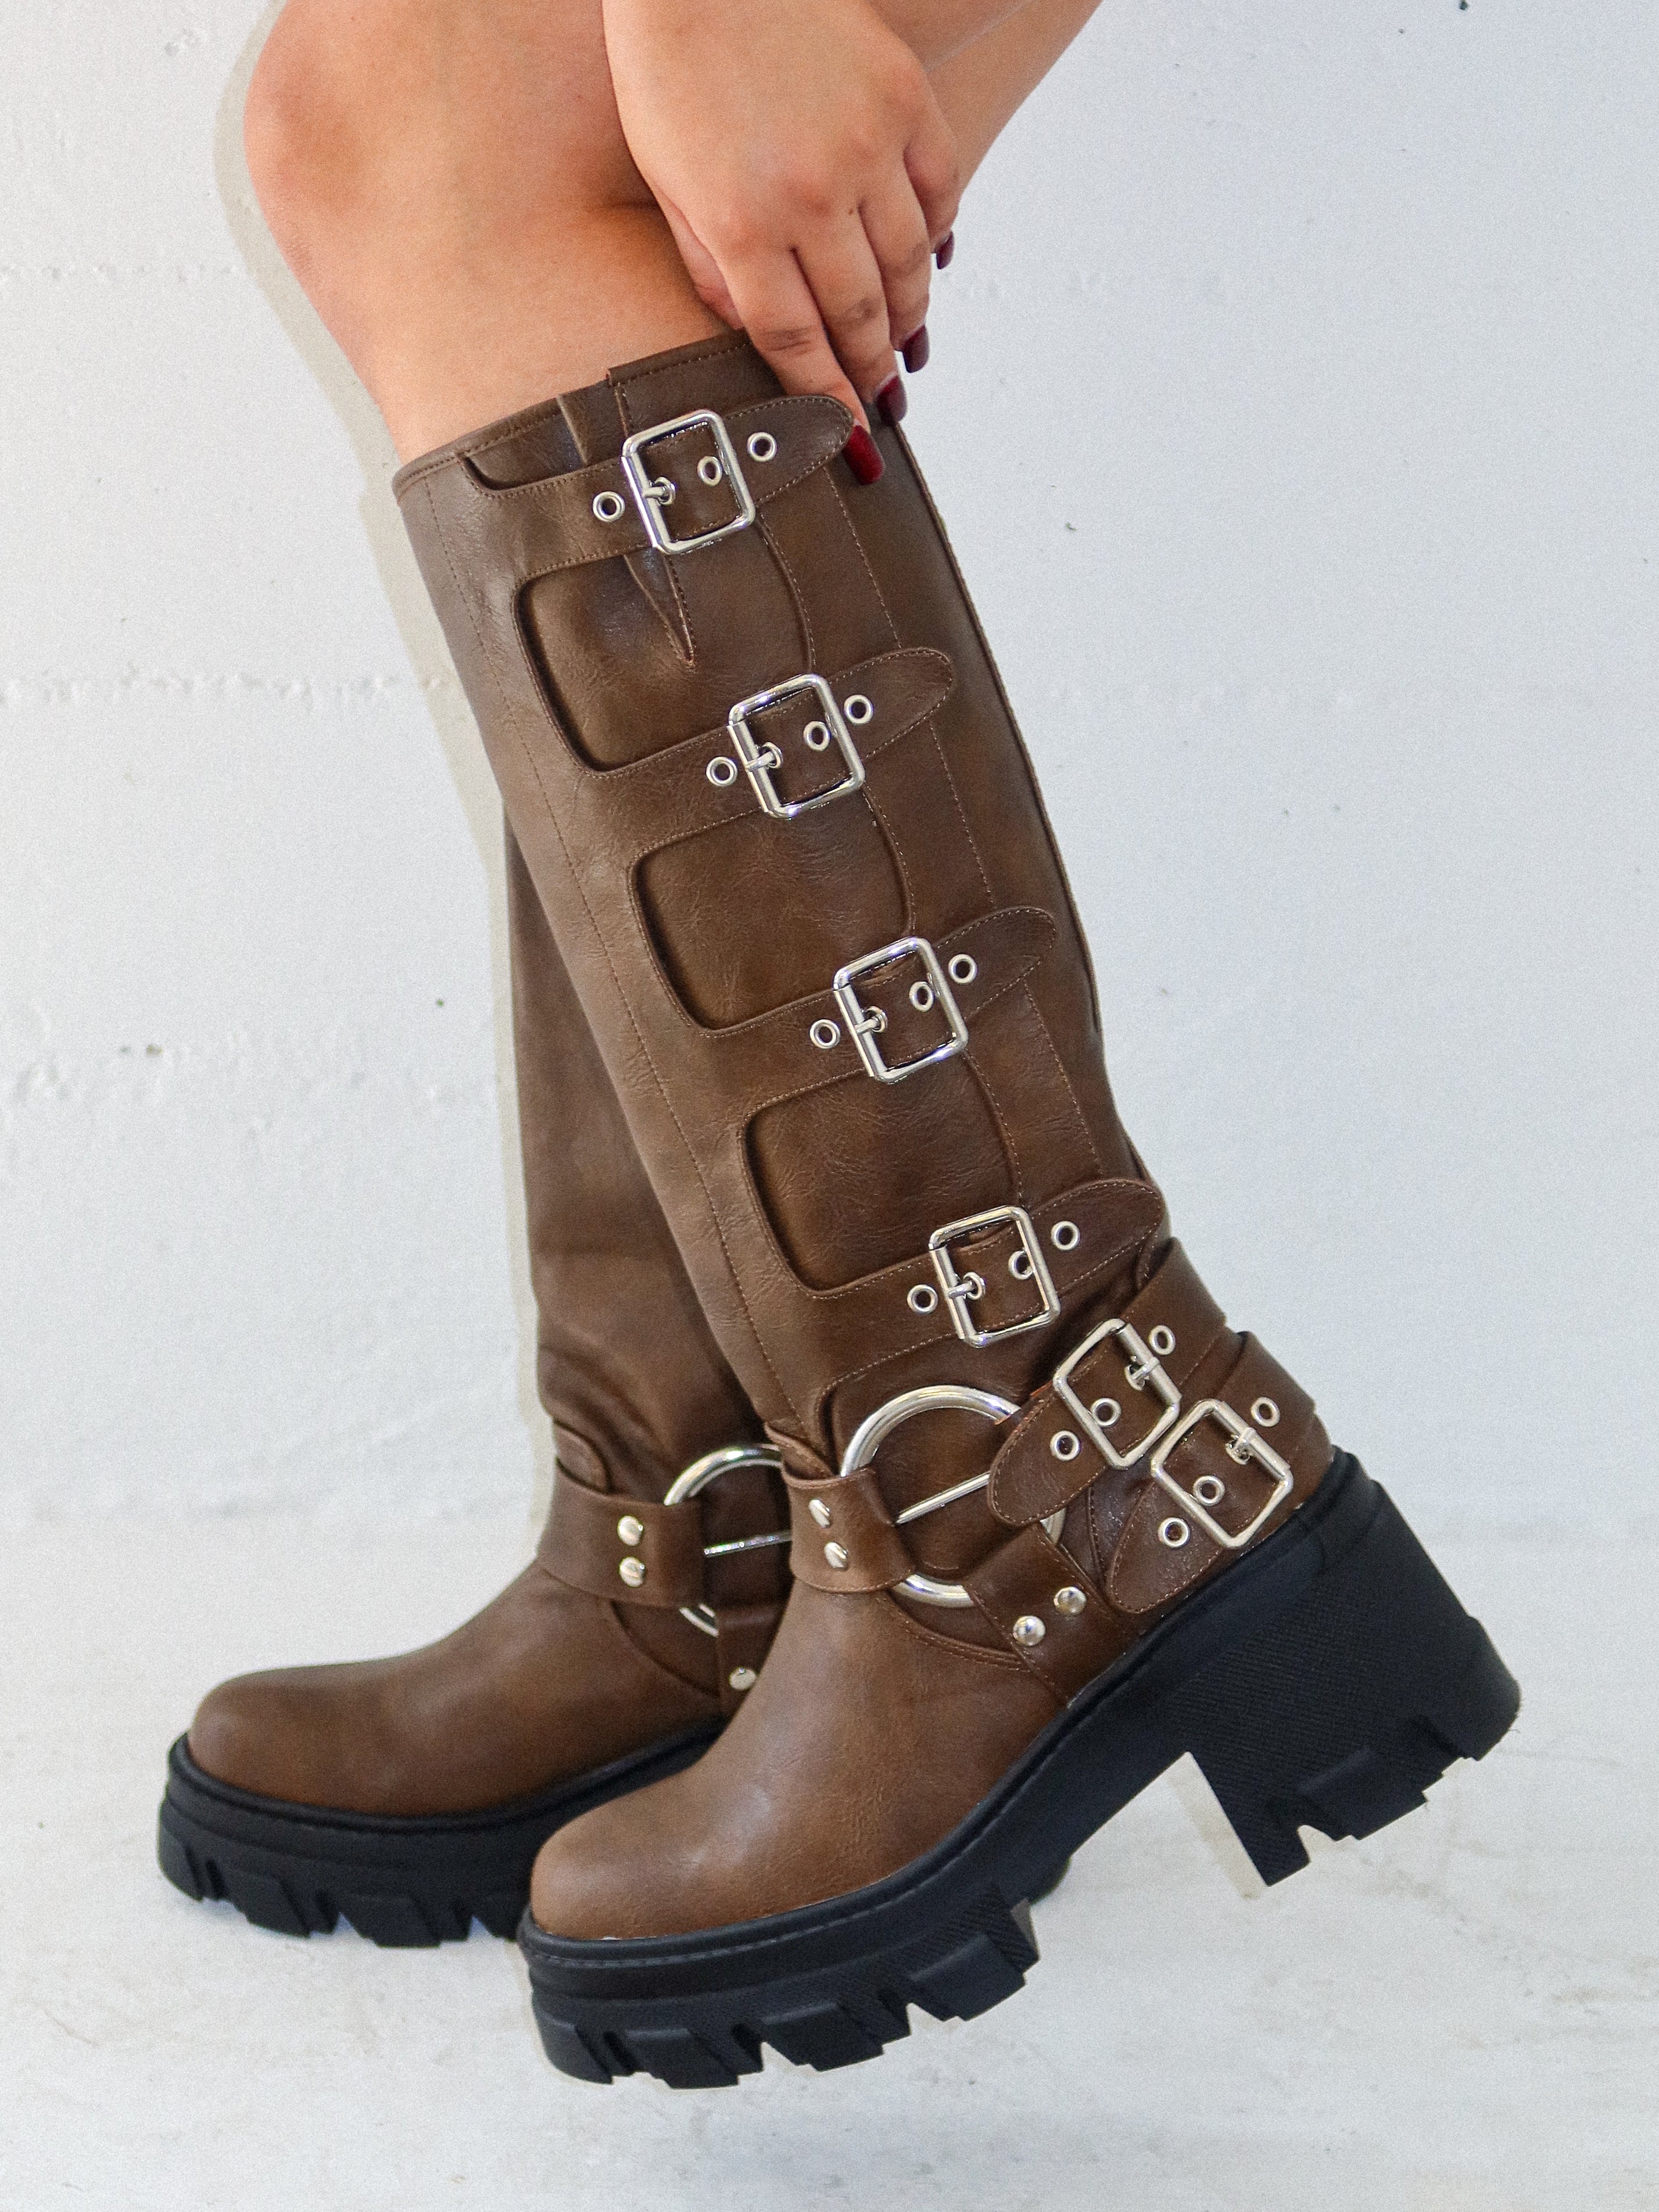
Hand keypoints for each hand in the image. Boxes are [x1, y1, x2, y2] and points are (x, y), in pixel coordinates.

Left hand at [601, 0, 959, 422]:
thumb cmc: (670, 72)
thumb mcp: (666, 187)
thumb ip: (712, 270)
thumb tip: (763, 338)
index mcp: (744, 222)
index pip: (797, 340)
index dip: (826, 397)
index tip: (847, 435)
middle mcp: (812, 192)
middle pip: (859, 315)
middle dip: (871, 370)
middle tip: (880, 398)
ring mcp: (867, 143)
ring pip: (910, 265)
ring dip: (909, 317)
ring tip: (902, 344)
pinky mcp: (904, 96)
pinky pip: (942, 190)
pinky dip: (941, 237)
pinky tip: (932, 265)